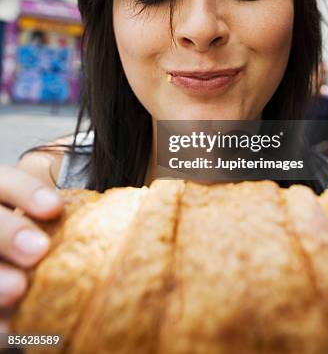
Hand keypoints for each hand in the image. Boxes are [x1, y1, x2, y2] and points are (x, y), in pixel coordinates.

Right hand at [0, 166, 62, 332]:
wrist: (36, 276)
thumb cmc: (64, 234)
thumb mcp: (67, 209)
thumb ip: (76, 205)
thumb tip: (131, 201)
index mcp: (5, 195)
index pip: (6, 183)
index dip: (26, 191)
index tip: (55, 208)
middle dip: (10, 232)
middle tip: (38, 251)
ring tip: (19, 289)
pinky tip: (11, 326)